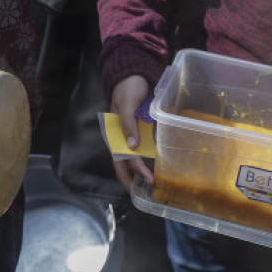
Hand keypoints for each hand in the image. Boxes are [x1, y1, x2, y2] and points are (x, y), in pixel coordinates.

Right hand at [111, 75, 153, 190]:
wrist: (133, 76)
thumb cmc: (127, 88)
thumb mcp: (127, 103)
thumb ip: (128, 124)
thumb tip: (132, 146)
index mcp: (115, 133)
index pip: (124, 158)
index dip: (137, 170)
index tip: (150, 179)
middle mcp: (121, 139)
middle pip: (124, 165)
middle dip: (133, 181)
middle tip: (146, 195)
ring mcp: (131, 137)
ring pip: (132, 161)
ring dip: (139, 175)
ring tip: (151, 189)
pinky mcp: (140, 133)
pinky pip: (142, 151)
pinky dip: (147, 162)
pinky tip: (156, 170)